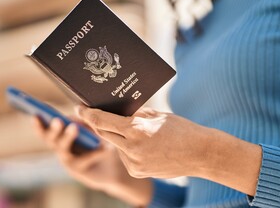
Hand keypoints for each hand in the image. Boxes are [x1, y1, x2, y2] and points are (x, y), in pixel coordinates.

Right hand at [33, 117, 152, 205]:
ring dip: (67, 137)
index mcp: (60, 135)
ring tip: (74, 127)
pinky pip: (83, 160)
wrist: (114, 168)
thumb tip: (77, 111)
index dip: (39, 122)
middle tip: (57, 120)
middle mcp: (60, 148)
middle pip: (50, 139)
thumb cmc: (101, 142)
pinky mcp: (78, 172)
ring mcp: (67, 161)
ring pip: (62, 149)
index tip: (36, 112)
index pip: (45, 128)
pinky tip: (105, 147)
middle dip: (52, 129)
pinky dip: (95, 152)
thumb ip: (85, 120)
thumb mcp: (94, 128)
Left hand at [75, 106, 210, 178]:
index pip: (101, 121)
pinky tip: (141, 145)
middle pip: (103, 133)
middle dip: (98, 124)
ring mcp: (133, 163)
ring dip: (117, 137)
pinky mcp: (136, 172)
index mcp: (136, 129)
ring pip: (115, 145)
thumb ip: (133, 114)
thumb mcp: (155, 115)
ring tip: (134, 132)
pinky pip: (124, 156)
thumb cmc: (180, 129)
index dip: (87, 114)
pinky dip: (127, 149)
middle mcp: (131, 148)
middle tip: (94, 115)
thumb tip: (114, 110)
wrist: (200, 154)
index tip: (79, 109)